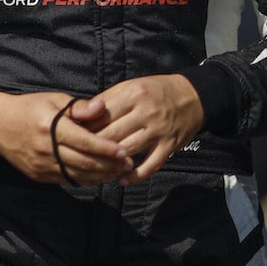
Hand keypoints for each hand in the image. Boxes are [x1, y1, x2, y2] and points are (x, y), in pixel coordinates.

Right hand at [0, 91, 132, 184]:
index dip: (106, 148)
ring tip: (117, 171)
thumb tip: (103, 107)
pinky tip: (97, 175)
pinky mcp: (39, 175)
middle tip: (128, 164)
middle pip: (84, 162)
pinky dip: (85, 179)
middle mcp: (46, 148)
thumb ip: (79, 107)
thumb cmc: (30, 108)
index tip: (124, 151)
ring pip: (77, 175)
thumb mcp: (54, 100)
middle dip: (109, 165)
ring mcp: (42, 164)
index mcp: (51, 126)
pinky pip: (67, 180)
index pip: (85, 141)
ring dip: (100, 175)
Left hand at [80, 74, 203, 184]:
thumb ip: (108, 99)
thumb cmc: (155, 90)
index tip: (73, 135)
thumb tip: (84, 113)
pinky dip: (135, 176)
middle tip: (79, 154)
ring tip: (96, 168)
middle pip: (112, 134)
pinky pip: (150, 166)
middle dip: (93, 146)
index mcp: (133, 95)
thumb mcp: (131, 85)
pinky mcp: (169, 146)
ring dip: (110, 162)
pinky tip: (121, 180)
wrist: (192, 96)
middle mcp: (145, 113)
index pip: (102, 115)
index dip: (86, 127)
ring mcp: (158, 131)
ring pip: (127, 150)